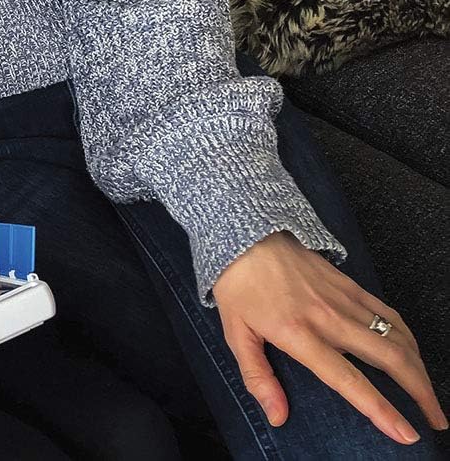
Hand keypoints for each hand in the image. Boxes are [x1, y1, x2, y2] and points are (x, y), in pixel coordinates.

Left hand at [213, 231, 447, 444]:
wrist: (244, 233)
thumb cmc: (238, 285)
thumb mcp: (236, 333)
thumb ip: (258, 377)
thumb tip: (277, 417)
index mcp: (299, 333)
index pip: (348, 379)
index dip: (380, 409)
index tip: (407, 433)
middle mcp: (328, 317)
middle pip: (389, 358)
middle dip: (420, 392)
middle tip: (435, 420)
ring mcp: (342, 298)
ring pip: (396, 335)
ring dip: (419, 367)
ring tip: (429, 394)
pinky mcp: (348, 283)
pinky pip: (386, 311)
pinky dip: (406, 335)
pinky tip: (412, 352)